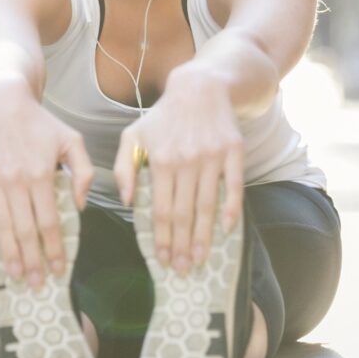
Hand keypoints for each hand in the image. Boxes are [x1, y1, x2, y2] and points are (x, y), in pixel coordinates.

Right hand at [0, 83, 94, 288]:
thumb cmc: (40, 123)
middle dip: (33, 260)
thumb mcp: (72, 140)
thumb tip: (80, 206)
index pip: (50, 221)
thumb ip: (83, 172)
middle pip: (24, 230)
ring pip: (0, 225)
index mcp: (41, 173)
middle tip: (38, 283)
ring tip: (16, 274)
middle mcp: (14, 178)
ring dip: (8, 254)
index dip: (55, 248)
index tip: (59, 269)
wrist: (1, 99)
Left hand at [113, 70, 243, 274]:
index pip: (161, 210)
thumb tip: (125, 199)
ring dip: (204, 236)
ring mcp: (212, 157)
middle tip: (183, 268)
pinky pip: (235, 186)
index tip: (164, 260)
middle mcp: (186, 161)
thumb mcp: (133, 135)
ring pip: (208, 205)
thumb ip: (124, 167)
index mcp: (160, 161)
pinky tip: (228, 229)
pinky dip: (232, 209)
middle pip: (184, 213)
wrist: (200, 88)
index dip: (163, 238)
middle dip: (183, 245)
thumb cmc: (164, 116)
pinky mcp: (233, 152)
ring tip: (201, 258)